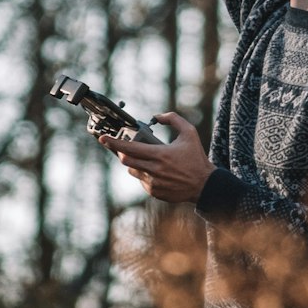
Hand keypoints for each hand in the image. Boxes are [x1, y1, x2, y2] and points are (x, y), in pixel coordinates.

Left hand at [99, 112, 214, 203]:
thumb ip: (173, 119)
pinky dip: (144, 173)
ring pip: (132, 170)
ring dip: (134, 163)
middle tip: (124, 147)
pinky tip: (157, 170)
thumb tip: (157, 116)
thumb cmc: (196, 157)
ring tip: (146, 158)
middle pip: (126, 161)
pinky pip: (142, 180)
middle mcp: (154, 170)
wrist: (204, 184)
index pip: (130, 148)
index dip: (114, 143)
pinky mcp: (154, 192)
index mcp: (160, 154)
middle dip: (121, 152)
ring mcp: (153, 183)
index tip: (103, 139)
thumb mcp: (189, 132)